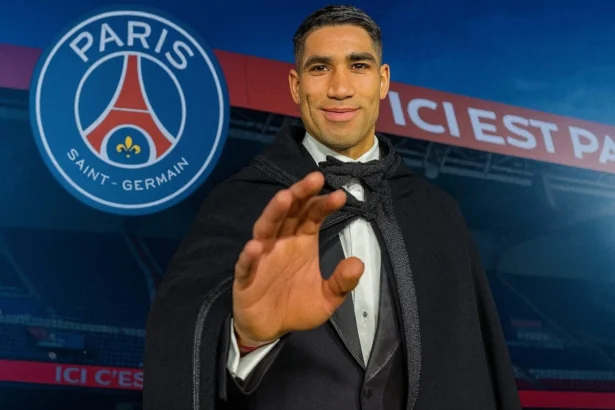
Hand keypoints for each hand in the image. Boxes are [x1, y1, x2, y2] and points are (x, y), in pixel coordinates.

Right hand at [232, 171, 364, 347]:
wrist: (270, 329)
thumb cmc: (297, 306)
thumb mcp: (327, 299)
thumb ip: (341, 282)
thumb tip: (358, 263)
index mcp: (302, 242)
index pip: (313, 215)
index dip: (324, 204)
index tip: (341, 196)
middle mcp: (282, 242)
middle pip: (290, 212)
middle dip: (301, 194)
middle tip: (315, 178)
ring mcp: (262, 257)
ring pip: (266, 228)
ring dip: (275, 213)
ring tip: (285, 198)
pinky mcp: (246, 276)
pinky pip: (246, 264)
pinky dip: (250, 255)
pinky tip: (256, 246)